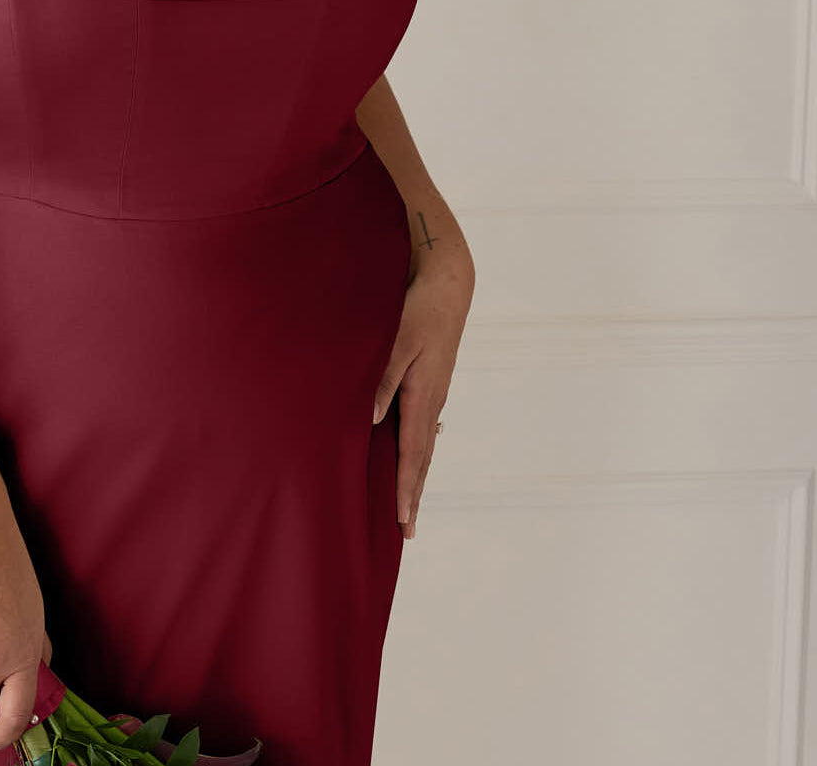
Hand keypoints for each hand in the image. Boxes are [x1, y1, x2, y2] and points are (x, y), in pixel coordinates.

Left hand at [372, 245, 472, 539]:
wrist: (446, 283)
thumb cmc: (416, 309)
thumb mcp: (395, 342)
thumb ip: (381, 381)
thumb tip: (370, 420)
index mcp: (421, 394)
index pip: (412, 453)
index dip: (405, 488)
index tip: (401, 519)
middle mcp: (431, 400)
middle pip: (421, 458)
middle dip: (412, 495)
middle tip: (407, 532)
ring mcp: (433, 393)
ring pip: (423, 444)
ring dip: (415, 477)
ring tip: (409, 507)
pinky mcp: (430, 383)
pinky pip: (422, 427)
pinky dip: (417, 452)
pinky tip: (413, 459)